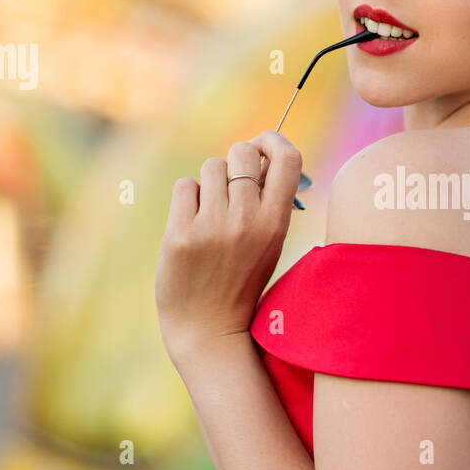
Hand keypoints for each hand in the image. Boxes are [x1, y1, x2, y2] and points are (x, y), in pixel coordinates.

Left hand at [156, 131, 302, 364]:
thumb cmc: (241, 279)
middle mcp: (247, 220)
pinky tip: (192, 226)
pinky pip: (185, 187)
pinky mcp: (181, 233)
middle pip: (242, 152)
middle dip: (236, 162)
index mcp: (277, 223)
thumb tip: (262, 153)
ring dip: (210, 183)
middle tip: (231, 186)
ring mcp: (213, 226)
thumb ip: (269, 200)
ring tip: (211, 214)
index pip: (288, 158)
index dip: (274, 141)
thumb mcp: (270, 242)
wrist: (209, 329)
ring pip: (210, 167)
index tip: (263, 147)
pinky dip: (188, 200)